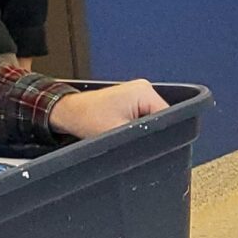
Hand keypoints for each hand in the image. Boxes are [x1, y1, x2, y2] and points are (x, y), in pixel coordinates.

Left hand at [51, 80, 166, 139]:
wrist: (69, 113)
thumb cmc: (85, 117)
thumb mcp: (117, 133)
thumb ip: (142, 138)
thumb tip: (158, 148)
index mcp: (144, 91)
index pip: (168, 117)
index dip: (161, 134)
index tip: (149, 145)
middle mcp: (144, 90)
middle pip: (162, 118)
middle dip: (150, 132)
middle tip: (131, 140)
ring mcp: (138, 95)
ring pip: (152, 120)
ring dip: (141, 130)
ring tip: (123, 133)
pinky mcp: (131, 101)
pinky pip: (143, 118)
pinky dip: (135, 127)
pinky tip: (122, 129)